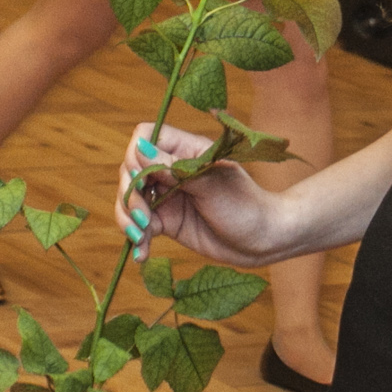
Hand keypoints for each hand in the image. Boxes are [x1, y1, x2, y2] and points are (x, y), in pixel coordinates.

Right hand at [115, 122, 282, 265]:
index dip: (135, 156)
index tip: (142, 180)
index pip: (146, 137)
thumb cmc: (246, 205)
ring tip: (140, 238)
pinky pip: (141, 226)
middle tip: (142, 218)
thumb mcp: (211, 184)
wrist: (263, 241)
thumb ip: (175, 169)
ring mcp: (168, 196)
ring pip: (131, 200)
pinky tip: (143, 254)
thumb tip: (139, 149)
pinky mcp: (167, 221)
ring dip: (128, 219)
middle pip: (131, 171)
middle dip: (129, 195)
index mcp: (187, 150)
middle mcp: (173, 170)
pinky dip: (137, 239)